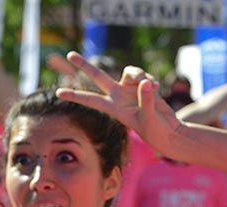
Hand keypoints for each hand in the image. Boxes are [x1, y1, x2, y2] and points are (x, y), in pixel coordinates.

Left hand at [55, 53, 182, 156]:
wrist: (168, 130)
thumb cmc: (156, 130)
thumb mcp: (150, 118)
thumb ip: (146, 99)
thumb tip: (145, 82)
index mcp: (115, 108)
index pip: (91, 100)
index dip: (75, 95)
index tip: (58, 93)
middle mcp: (119, 96)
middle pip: (99, 76)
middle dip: (85, 65)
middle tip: (70, 54)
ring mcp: (129, 90)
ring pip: (129, 71)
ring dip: (139, 73)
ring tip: (152, 86)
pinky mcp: (142, 85)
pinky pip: (143, 74)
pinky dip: (151, 79)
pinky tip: (158, 89)